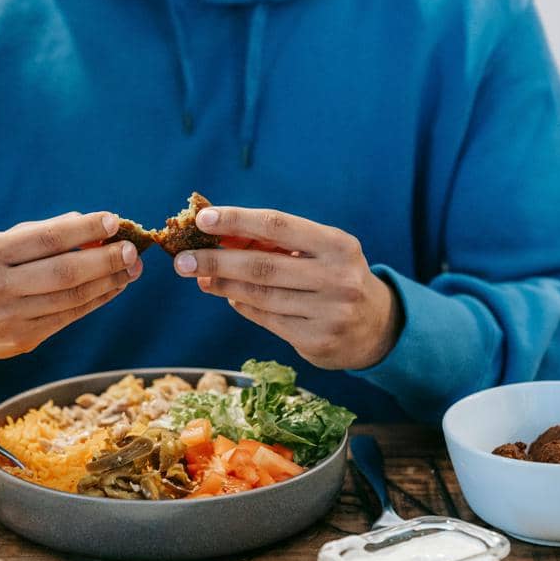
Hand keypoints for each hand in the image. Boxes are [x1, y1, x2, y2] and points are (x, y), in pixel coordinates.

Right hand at [0, 212, 142, 359]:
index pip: (45, 239)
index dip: (83, 230)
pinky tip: (113, 287)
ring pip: (71, 298)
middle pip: (63, 272)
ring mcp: (9, 318)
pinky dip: (96, 300)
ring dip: (108, 282)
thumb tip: (89, 222)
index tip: (113, 220)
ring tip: (131, 269)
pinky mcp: (22, 341)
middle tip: (132, 250)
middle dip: (105, 260)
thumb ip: (40, 232)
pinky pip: (68, 318)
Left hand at [172, 206, 402, 369]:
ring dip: (222, 286)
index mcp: (337, 244)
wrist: (377, 326)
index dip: (237, 220)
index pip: (277, 224)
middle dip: (215, 261)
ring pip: (259, 296)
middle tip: (182, 260)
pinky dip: (242, 306)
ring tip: (199, 277)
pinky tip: (228, 297)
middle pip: (261, 266)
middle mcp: (336, 277)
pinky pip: (267, 319)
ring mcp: (328, 312)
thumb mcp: (320, 251)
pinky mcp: (317, 340)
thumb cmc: (335, 276)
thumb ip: (275, 243)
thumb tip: (217, 238)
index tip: (203, 219)